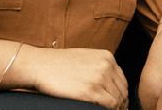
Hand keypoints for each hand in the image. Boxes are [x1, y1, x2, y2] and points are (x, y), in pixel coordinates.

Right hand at [13, 46, 128, 109]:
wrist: (39, 65)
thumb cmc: (57, 64)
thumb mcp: (85, 59)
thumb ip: (99, 67)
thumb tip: (111, 85)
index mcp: (107, 56)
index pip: (122, 80)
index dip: (121, 94)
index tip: (118, 103)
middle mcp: (106, 65)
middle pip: (122, 90)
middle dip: (121, 103)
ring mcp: (100, 78)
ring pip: (118, 99)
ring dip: (116, 108)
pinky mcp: (91, 91)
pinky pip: (110, 105)